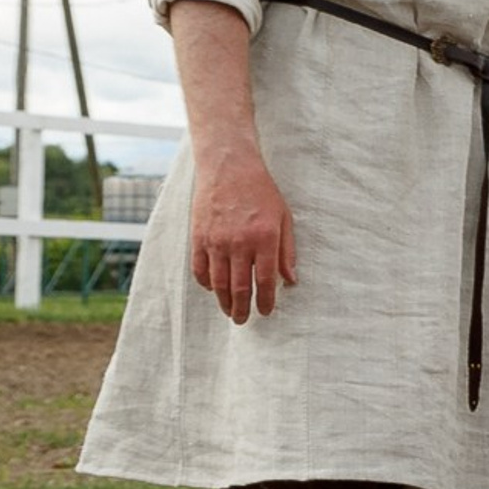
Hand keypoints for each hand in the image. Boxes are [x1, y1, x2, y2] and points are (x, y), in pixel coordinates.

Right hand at [191, 144, 297, 323]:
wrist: (229, 168)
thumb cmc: (262, 192)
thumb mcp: (284, 218)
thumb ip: (287, 251)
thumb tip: (290, 281)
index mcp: (265, 239)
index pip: (266, 280)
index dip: (266, 300)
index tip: (266, 312)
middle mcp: (239, 243)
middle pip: (240, 287)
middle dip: (242, 308)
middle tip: (244, 320)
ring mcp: (216, 241)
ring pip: (218, 282)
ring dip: (224, 301)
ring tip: (229, 311)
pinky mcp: (198, 237)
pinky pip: (200, 269)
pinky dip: (206, 283)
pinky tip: (213, 289)